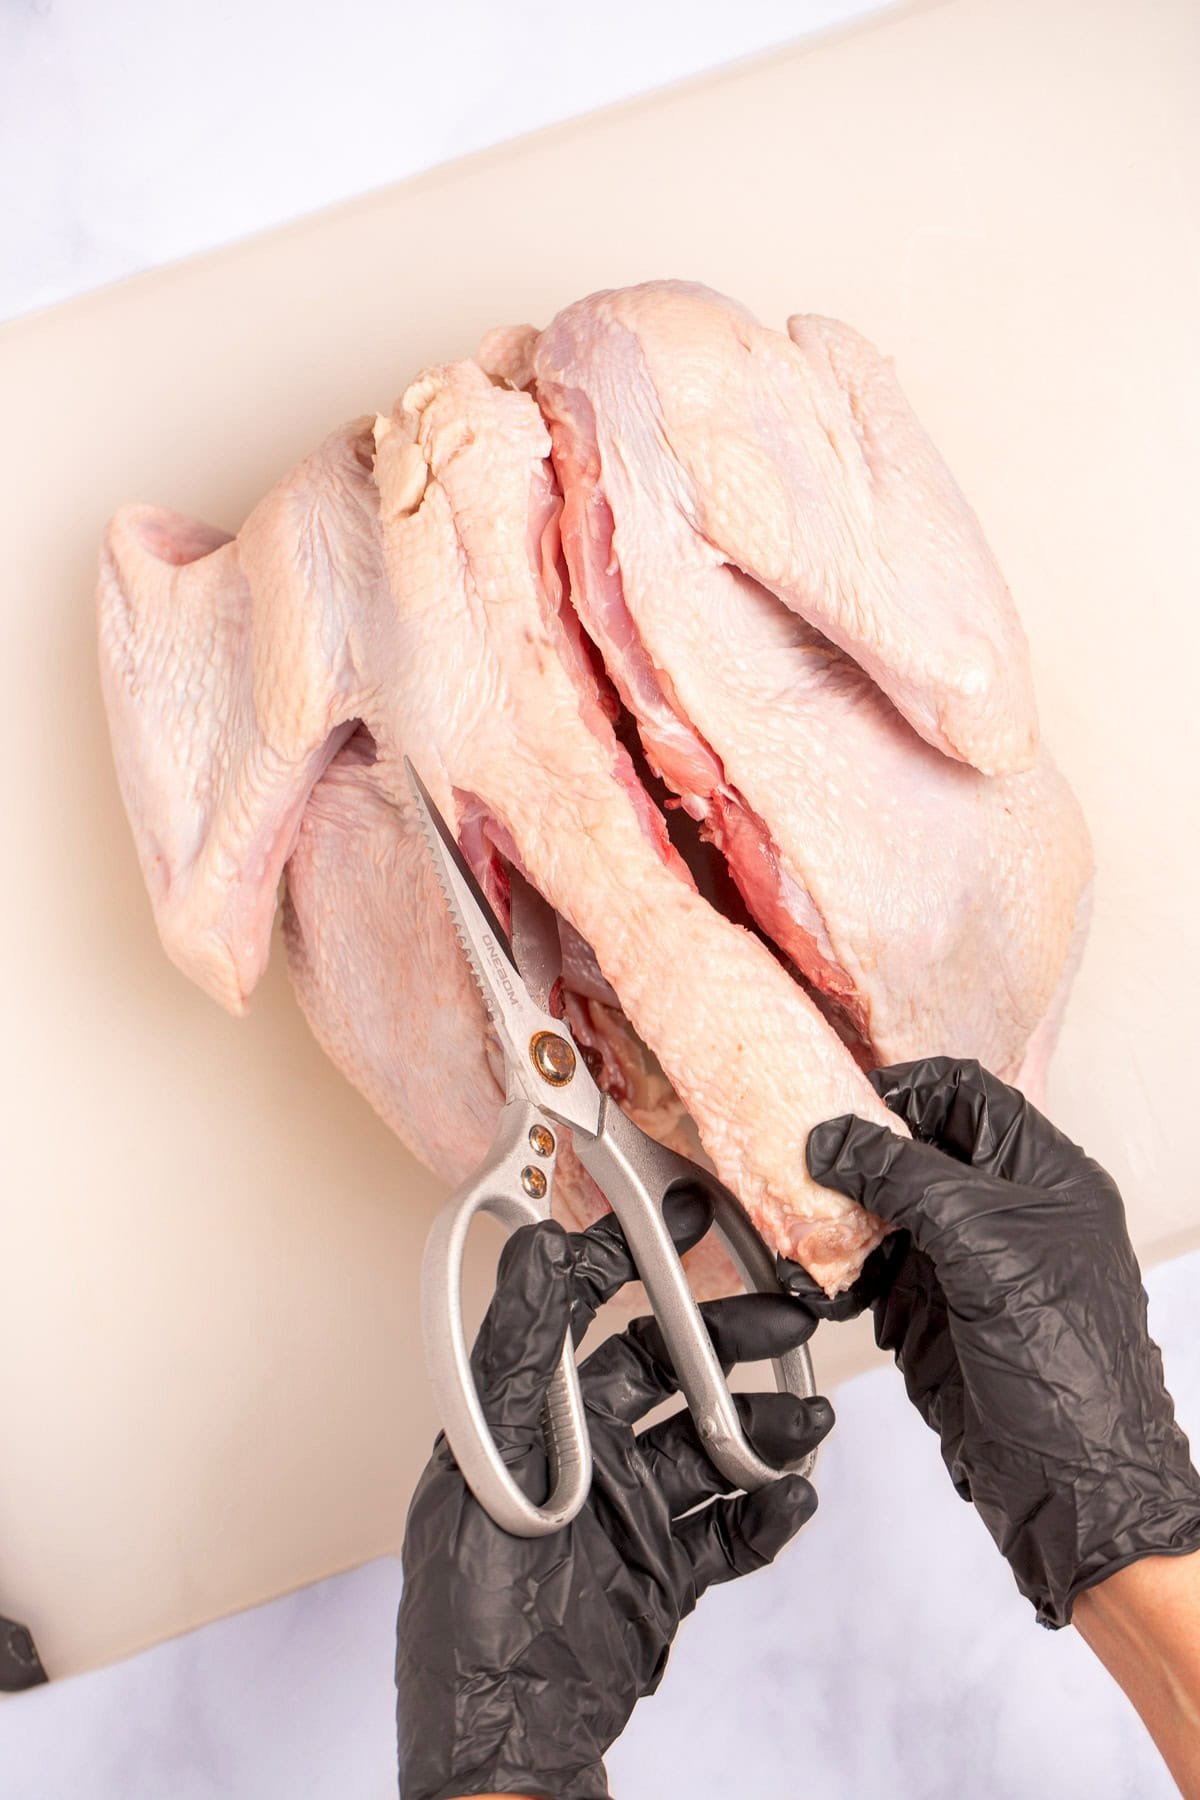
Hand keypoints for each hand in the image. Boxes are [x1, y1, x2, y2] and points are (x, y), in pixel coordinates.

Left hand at [396, 1195, 831, 1799]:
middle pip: (668, 1371)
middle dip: (729, 1342)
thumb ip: (521, 1349)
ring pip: (710, 1447)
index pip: (582, 1310)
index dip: (628, 1254)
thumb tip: (537, 1243)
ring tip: (810, 1426)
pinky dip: (767, 1514)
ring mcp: (626, 1512)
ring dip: (763, 1431)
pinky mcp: (662, 1573)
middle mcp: (580, 1451)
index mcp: (529, 1415)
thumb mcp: (488, 1461)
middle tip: (788, 1320)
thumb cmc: (475, 1611)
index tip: (684, 1214)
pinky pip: (728, 1529)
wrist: (510, 1747)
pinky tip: (793, 1499)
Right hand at [784, 1056, 1199, 1627]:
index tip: (840, 1107)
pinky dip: (840, 1272)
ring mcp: (964, 1262)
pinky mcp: (930, 1311)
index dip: (903, 1090)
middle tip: (803, 1163)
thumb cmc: (1066, 1366)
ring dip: (839, 1216)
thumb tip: (835, 1136)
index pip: (965, 1093)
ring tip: (803, 1228)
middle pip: (915, 1147)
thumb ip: (907, 1178)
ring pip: (885, 1209)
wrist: (1074, 1489)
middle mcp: (1004, 1209)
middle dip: (856, 1154)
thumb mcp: (985, 1247)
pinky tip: (819, 1285)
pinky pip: (873, 1269)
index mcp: (1044, 1174)